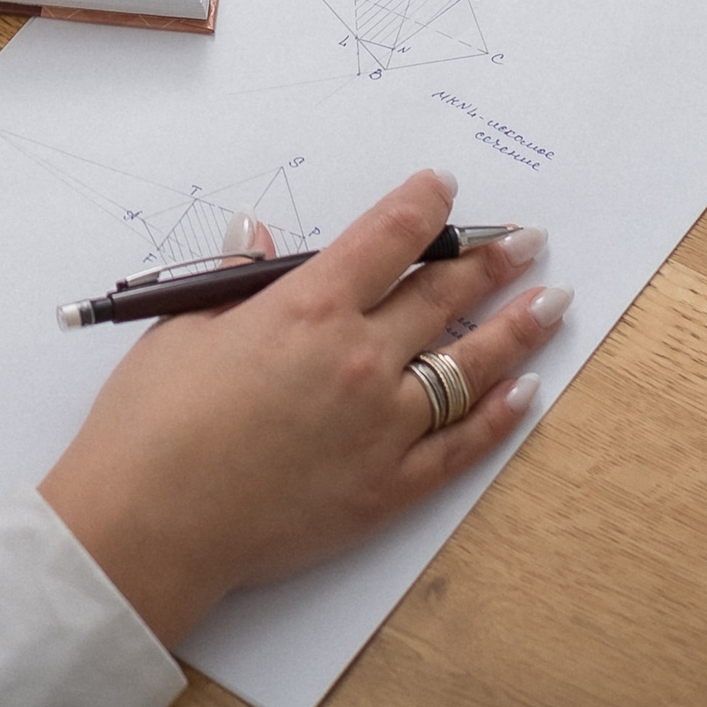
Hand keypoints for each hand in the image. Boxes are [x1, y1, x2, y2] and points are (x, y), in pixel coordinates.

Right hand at [38, 170, 566, 644]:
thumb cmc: (153, 419)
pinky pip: (462, 445)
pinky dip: (499, 416)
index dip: (419, 207)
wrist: (156, 520)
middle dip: (487, 260)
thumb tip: (252, 232)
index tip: (443, 187)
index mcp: (306, 309)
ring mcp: (384, 427)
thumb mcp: (182, 327)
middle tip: (526, 240)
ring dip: (517, 329)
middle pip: (439, 296)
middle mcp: (359, 360)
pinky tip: (524, 392)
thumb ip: (233, 278)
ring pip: (468, 366)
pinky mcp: (390, 488)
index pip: (382, 239)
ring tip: (553, 303)